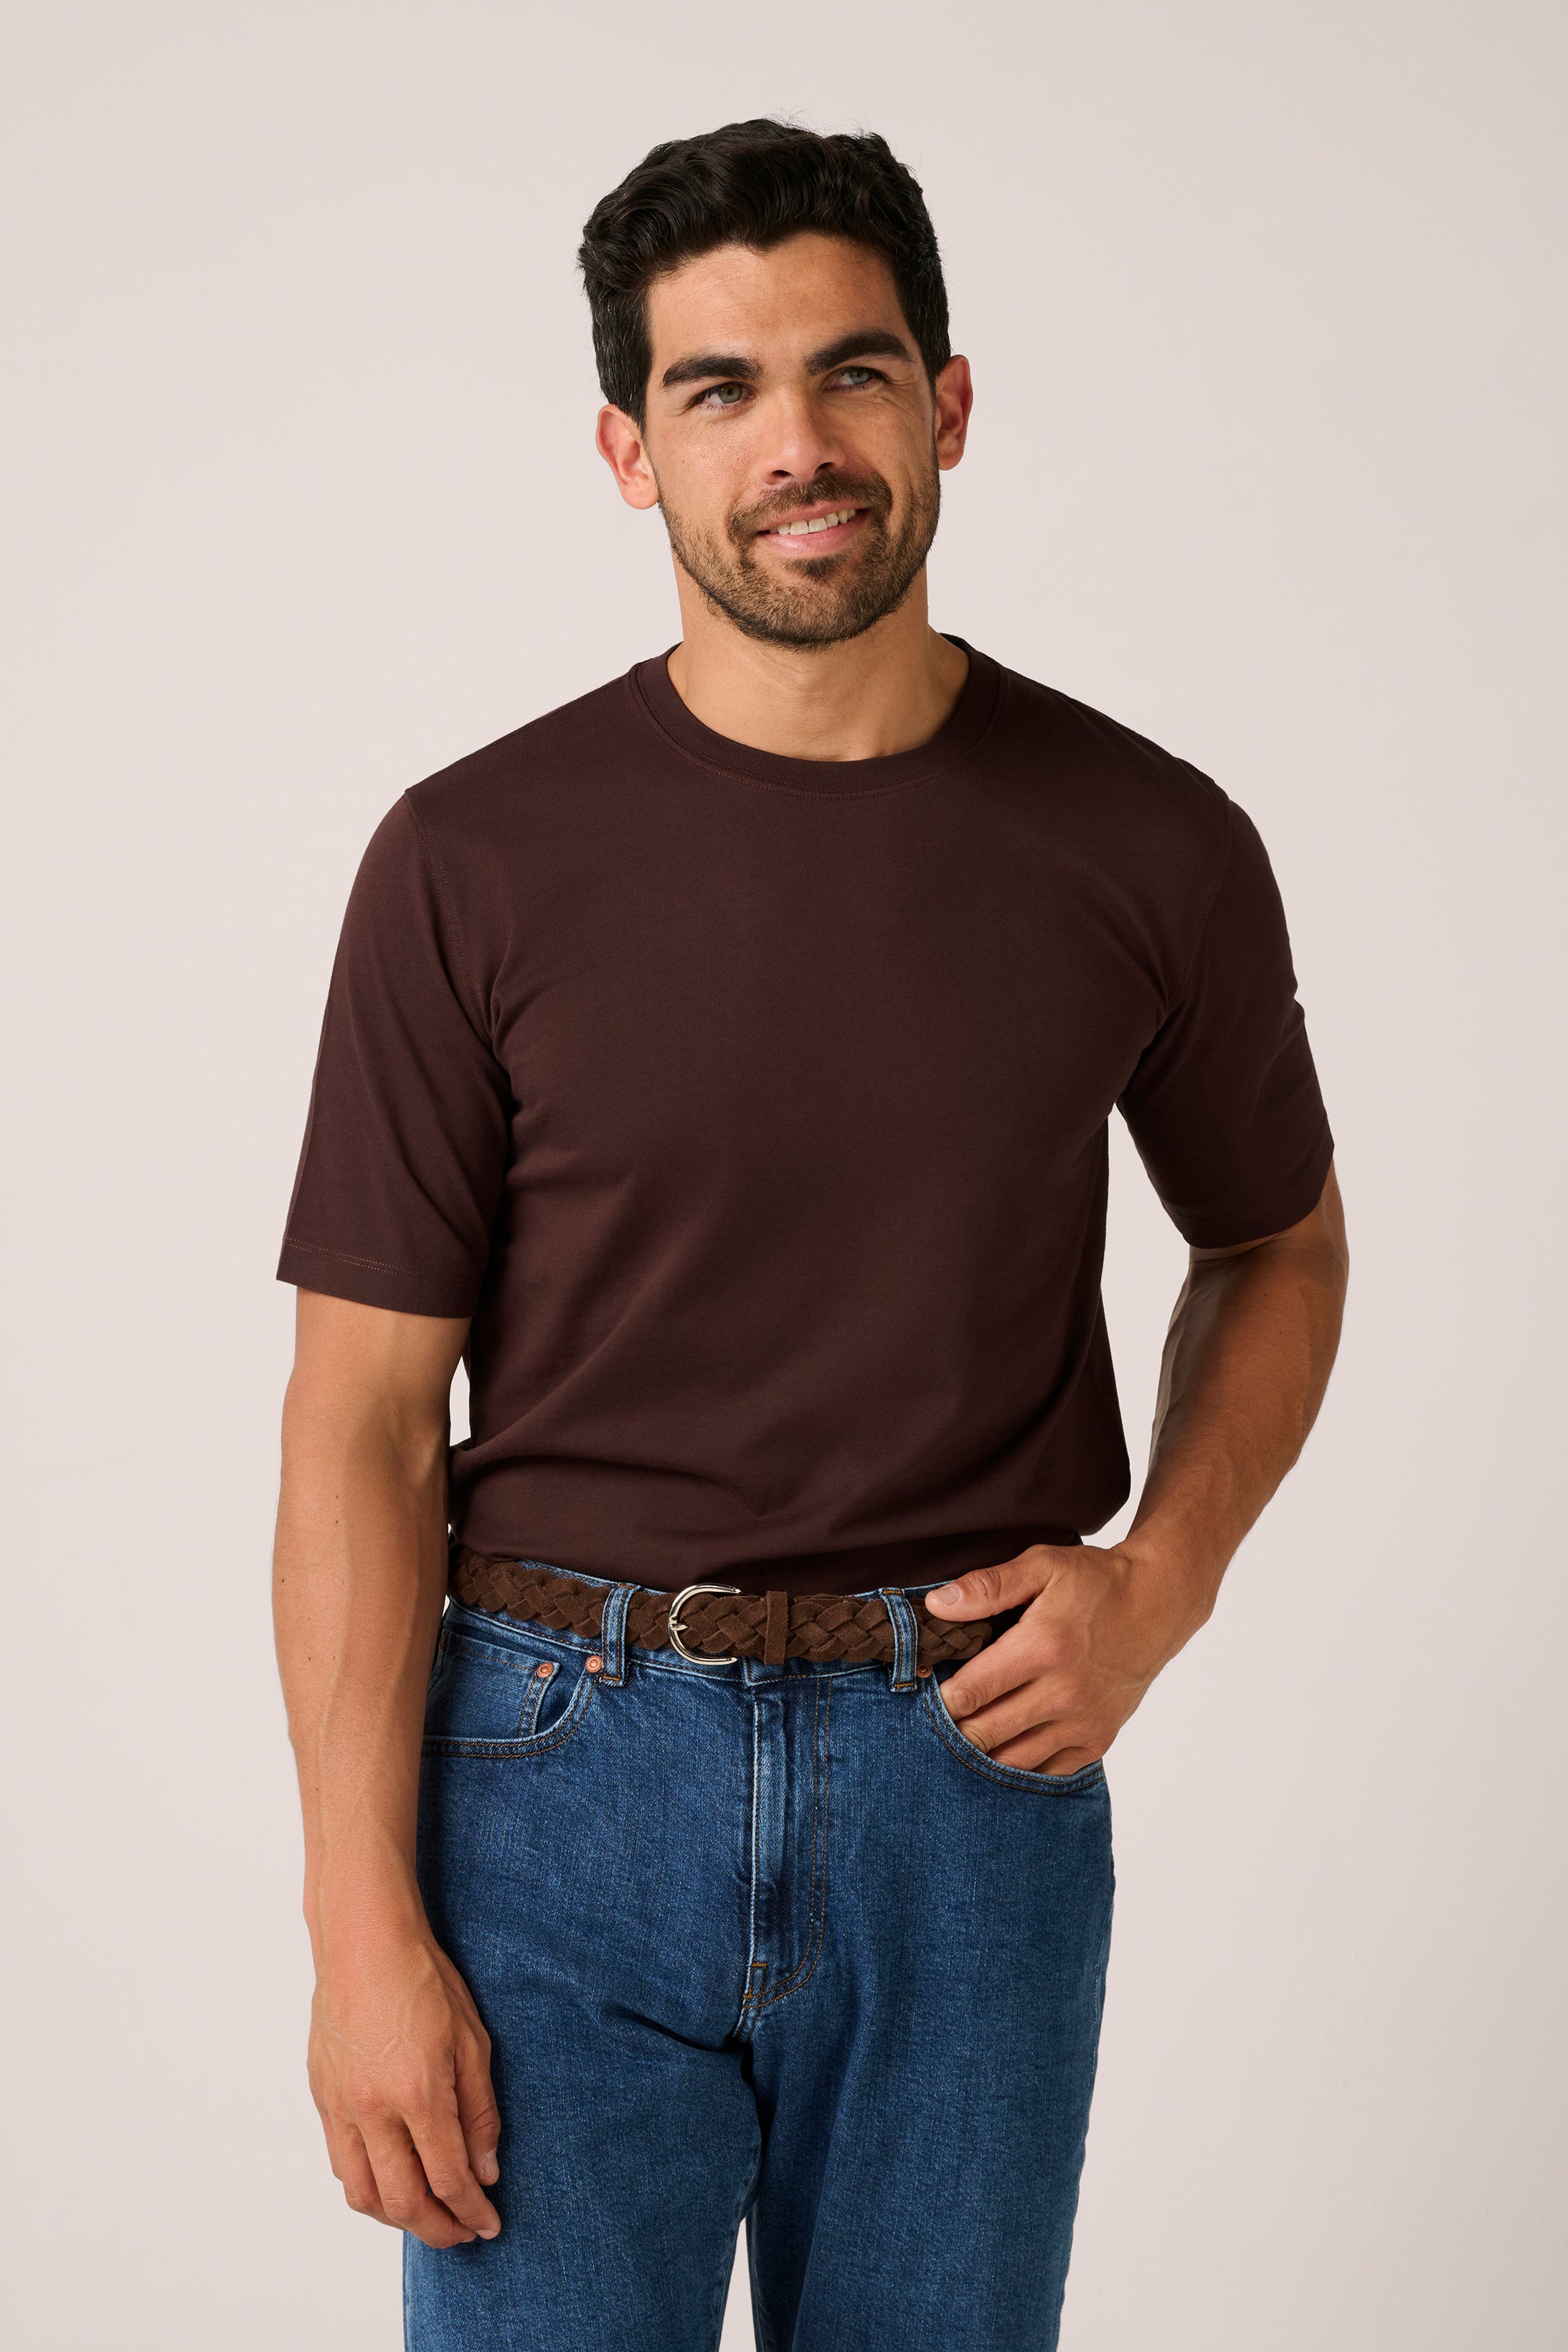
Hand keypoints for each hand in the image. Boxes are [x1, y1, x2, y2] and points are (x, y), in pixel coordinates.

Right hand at [308, 1924, 501, 2247]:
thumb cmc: (423, 1980)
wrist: (363, 1943)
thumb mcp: (473, 2040)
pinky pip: (340, 2162)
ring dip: (396, 2216)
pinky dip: (367, 2185)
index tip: (490, 2224)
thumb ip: (480, 2112)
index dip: (472, 2212)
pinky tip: (391, 2177)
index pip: (449, 2179)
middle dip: (437, 2230)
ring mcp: (341, 2106)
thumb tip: (486, 2171)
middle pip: (402, 2202)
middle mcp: (373, 2110)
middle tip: (462, 2232)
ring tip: (427, 2213)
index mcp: (418, 2094)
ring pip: (361, 2194)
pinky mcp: (322, 2097)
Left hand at [923, 1541, 1209, 1774]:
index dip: (938, 1698)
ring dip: (982, 1752)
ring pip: (1013, 1760)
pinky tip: (1003, 1748)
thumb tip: (938, 1605)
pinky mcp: (1098, 1739)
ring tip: (964, 1734)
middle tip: (935, 1719)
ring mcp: (1083, 1722)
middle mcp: (1063, 1693)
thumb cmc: (1096, 1582)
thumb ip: (988, 1585)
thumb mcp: (1043, 1566)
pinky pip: (1047, 1772)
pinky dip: (1020, 1766)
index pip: (971, 1692)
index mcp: (1043, 1648)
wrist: (1158, 1604)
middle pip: (985, 1733)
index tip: (924, 1691)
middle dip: (953, 1729)